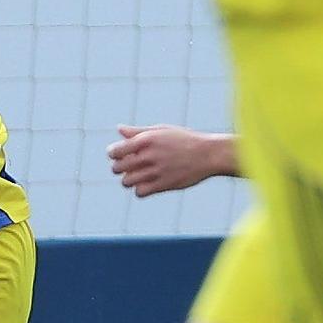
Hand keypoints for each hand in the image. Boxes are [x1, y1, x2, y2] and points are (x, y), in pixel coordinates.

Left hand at [107, 124, 222, 197]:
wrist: (209, 154)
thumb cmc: (184, 140)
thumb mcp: (162, 131)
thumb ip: (138, 132)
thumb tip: (119, 129)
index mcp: (146, 140)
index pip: (115, 151)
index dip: (113, 154)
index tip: (119, 154)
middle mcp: (150, 155)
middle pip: (117, 168)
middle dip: (119, 168)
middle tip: (129, 166)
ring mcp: (157, 171)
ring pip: (126, 182)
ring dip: (129, 180)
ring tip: (137, 176)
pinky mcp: (164, 185)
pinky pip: (140, 192)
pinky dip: (140, 190)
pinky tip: (147, 184)